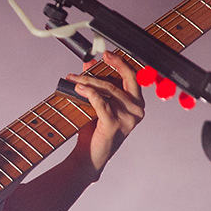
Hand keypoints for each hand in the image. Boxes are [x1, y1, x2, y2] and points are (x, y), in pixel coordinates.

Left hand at [66, 51, 144, 179]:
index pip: (133, 77)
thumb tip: (89, 63)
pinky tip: (79, 88)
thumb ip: (97, 84)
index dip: (120, 62)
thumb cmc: (94, 131)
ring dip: (88, 81)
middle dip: (108, 67)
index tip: (106, 54)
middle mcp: (137, 111)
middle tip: (91, 62)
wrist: (89, 157)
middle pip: (124, 79)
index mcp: (137, 104)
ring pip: (109, 89)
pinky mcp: (114, 125)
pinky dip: (89, 93)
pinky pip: (101, 102)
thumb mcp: (98, 103)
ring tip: (74, 79)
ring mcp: (128, 119)